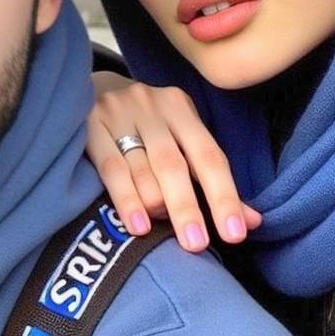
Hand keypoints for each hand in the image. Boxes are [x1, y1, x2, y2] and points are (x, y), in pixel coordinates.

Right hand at [87, 73, 261, 251]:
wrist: (82, 90)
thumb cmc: (141, 127)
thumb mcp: (178, 140)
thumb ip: (210, 180)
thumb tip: (252, 223)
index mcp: (180, 108)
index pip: (209, 156)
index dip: (224, 196)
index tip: (235, 234)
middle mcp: (151, 105)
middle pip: (174, 165)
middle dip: (187, 208)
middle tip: (196, 245)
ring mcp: (117, 112)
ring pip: (143, 168)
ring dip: (155, 206)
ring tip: (162, 235)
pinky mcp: (89, 124)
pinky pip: (112, 167)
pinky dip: (126, 199)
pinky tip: (138, 226)